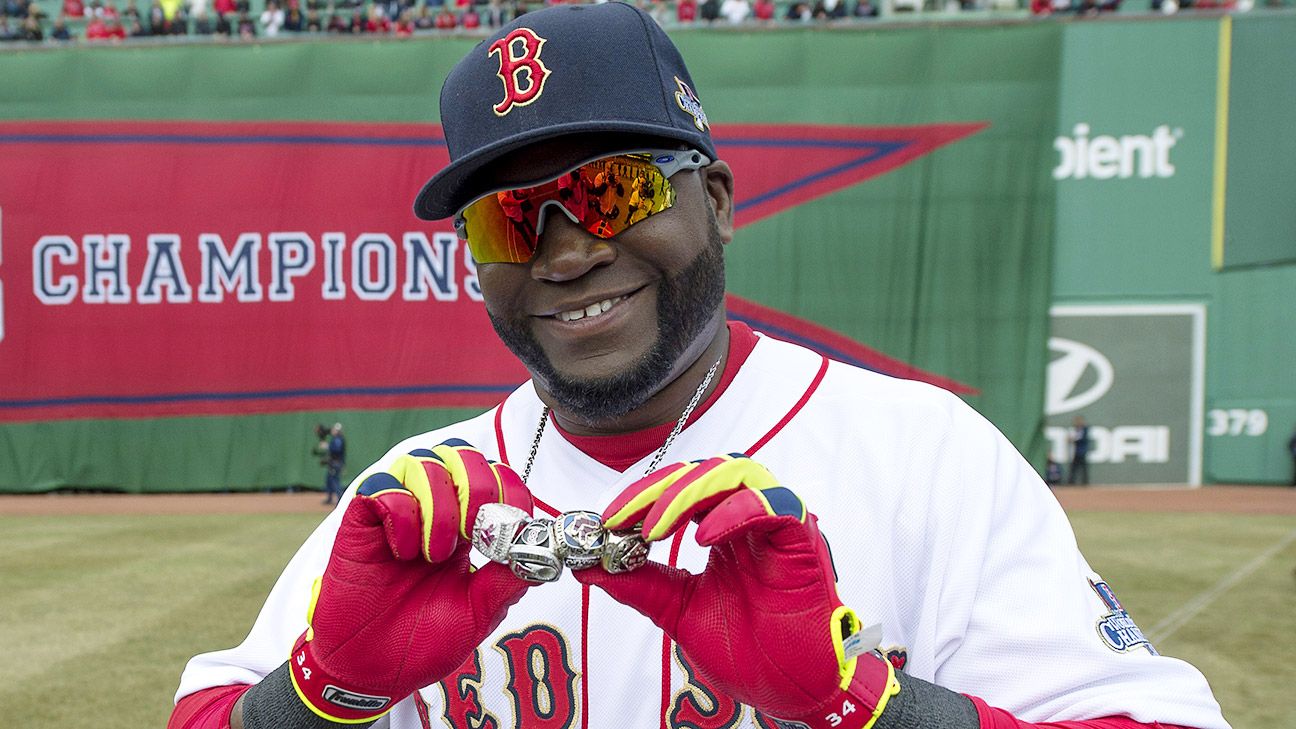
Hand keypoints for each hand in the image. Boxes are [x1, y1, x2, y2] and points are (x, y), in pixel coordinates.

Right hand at [289, 439, 534, 722]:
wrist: (368, 672)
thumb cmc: (421, 641)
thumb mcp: (477, 614)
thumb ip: (506, 582)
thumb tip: (543, 555)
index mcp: (468, 528)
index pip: (496, 476)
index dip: (511, 489)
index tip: (513, 524)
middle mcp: (434, 510)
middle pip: (463, 454)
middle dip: (479, 486)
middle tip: (474, 532)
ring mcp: (397, 511)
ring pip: (425, 462)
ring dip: (440, 507)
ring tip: (434, 555)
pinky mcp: (361, 520)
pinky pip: (382, 485)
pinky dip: (401, 512)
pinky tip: (402, 551)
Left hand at [575, 455, 898, 728]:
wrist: (789, 688)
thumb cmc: (747, 650)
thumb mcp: (677, 611)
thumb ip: (637, 583)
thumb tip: (586, 566)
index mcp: (721, 529)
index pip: (678, 490)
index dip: (640, 497)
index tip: (606, 520)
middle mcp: (749, 518)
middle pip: (702, 473)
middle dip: (656, 490)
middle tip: (623, 518)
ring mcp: (776, 524)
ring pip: (734, 474)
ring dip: (688, 493)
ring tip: (655, 526)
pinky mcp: (802, 538)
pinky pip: (773, 505)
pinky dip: (735, 511)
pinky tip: (704, 534)